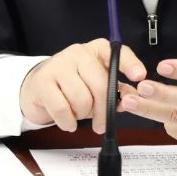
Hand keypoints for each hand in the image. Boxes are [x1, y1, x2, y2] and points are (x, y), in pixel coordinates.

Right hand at [19, 39, 146, 133]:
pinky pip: (62, 109)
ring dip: (82, 115)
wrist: (37, 86)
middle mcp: (79, 53)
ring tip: (77, 113)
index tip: (139, 76)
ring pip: (82, 99)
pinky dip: (67, 121)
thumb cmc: (72, 86)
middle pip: (100, 85)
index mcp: (97, 51)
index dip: (129, 64)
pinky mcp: (43, 81)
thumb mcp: (96, 85)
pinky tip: (68, 121)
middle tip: (101, 124)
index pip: (116, 53)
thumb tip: (131, 98)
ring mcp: (59, 65)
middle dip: (103, 110)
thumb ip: (116, 90)